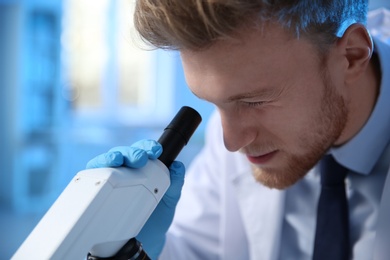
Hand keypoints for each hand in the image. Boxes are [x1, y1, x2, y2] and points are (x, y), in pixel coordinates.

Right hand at [86, 139, 184, 258]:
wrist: (145, 242)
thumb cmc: (156, 217)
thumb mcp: (169, 199)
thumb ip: (175, 184)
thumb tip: (178, 167)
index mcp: (141, 169)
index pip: (142, 151)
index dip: (147, 147)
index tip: (155, 150)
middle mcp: (124, 172)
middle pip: (123, 154)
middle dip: (130, 152)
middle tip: (140, 158)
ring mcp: (109, 182)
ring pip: (105, 162)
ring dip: (110, 157)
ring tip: (116, 160)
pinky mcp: (97, 193)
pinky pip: (92, 179)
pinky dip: (94, 172)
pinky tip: (100, 172)